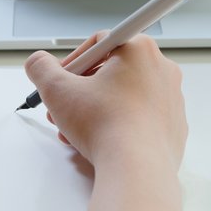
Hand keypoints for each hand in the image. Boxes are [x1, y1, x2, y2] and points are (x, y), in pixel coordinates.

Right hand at [24, 33, 186, 172]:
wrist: (136, 167)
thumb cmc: (105, 125)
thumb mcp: (56, 90)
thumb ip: (41, 68)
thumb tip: (38, 63)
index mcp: (139, 50)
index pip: (99, 43)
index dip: (74, 61)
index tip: (62, 79)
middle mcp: (161, 69)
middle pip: (111, 70)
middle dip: (82, 89)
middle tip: (65, 106)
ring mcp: (171, 98)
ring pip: (123, 95)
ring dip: (95, 109)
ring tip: (76, 129)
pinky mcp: (172, 125)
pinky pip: (139, 117)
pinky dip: (117, 124)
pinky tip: (99, 140)